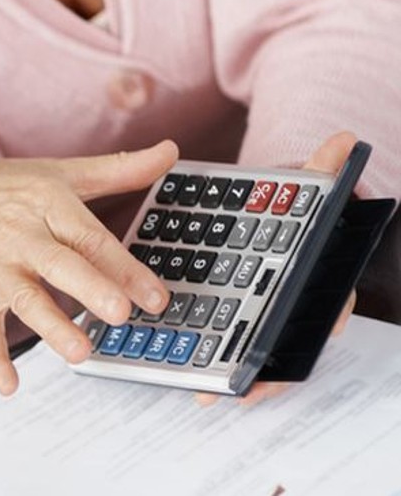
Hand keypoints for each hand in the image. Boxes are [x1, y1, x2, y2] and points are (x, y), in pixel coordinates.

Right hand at [0, 141, 177, 395]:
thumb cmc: (6, 188)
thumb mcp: (57, 173)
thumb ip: (117, 169)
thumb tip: (171, 150)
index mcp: (46, 202)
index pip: (89, 235)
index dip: (124, 266)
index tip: (157, 296)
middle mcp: (21, 235)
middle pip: (59, 263)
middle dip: (90, 288)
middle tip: (120, 314)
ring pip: (25, 298)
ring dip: (51, 325)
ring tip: (80, 352)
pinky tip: (9, 385)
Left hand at [197, 131, 359, 406]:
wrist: (278, 215)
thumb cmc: (293, 209)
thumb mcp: (303, 189)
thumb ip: (321, 170)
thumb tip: (340, 139)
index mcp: (320, 279)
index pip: (327, 316)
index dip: (306, 340)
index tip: (287, 350)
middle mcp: (299, 305)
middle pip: (286, 347)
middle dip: (263, 373)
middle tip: (232, 388)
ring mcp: (270, 317)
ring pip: (260, 357)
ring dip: (236, 378)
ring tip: (206, 393)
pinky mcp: (242, 321)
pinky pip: (235, 351)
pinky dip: (217, 365)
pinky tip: (192, 378)